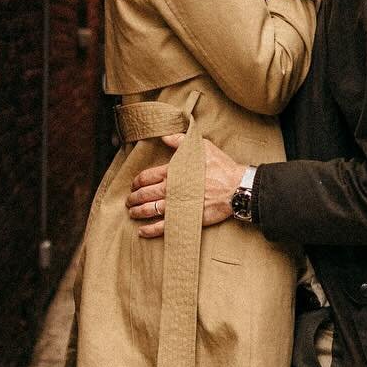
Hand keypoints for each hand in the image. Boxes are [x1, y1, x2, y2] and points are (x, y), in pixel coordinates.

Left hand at [126, 134, 241, 238]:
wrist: (237, 188)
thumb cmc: (222, 167)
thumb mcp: (202, 147)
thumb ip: (181, 141)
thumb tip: (165, 136)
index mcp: (174, 171)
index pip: (148, 176)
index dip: (138, 181)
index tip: (134, 185)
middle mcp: (172, 189)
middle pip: (145, 194)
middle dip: (134, 197)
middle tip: (129, 200)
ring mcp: (177, 205)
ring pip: (150, 209)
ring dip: (138, 211)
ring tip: (132, 213)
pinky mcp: (185, 219)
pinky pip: (163, 227)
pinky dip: (150, 229)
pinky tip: (142, 231)